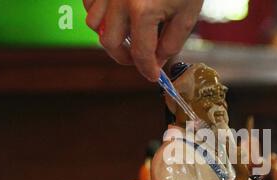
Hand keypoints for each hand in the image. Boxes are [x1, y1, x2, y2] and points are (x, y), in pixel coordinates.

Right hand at [83, 0, 203, 80]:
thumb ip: (172, 42)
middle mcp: (119, 0)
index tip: (152, 76)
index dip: (147, 70)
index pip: (141, 54)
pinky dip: (100, 14)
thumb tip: (158, 61)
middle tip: (139, 60)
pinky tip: (117, 15)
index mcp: (143, 11)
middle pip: (110, 43)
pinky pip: (89, 4)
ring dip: (110, 35)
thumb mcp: (187, 13)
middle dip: (125, 57)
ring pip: (94, 24)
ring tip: (129, 35)